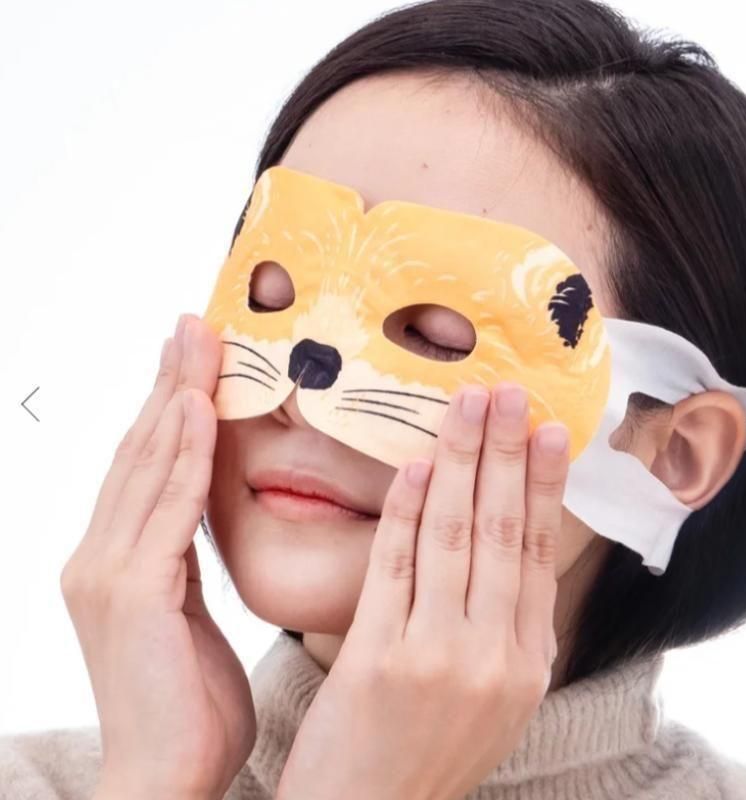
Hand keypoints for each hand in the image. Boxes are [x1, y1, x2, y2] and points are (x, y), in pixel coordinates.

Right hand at [60, 314, 255, 799]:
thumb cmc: (189, 704)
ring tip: (197, 343)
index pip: (145, 467)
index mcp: (117, 563)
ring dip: (175, 398)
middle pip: (140, 451)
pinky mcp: (131, 593)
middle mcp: (101, 557)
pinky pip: (166, 507)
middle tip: (191, 325)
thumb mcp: (188, 616)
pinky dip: (182, 454)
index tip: (190, 359)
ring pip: (147, 465)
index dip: (165, 407)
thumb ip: (183, 563)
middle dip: (167, 383)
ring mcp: (108, 572)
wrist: (166, 779)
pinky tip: (198, 409)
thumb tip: (200, 517)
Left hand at [275, 382, 569, 799]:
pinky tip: (410, 466)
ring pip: (452, 535)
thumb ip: (507, 626)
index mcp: (527, 664)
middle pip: (500, 530)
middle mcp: (492, 656)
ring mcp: (436, 657)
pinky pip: (393, 565)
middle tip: (508, 392)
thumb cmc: (428, 750)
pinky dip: (403, 510)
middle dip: (505, 452)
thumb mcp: (494, 697)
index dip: (543, 483)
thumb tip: (513, 540)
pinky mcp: (378, 658)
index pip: (536, 552)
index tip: (547, 429)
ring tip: (466, 407)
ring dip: (459, 461)